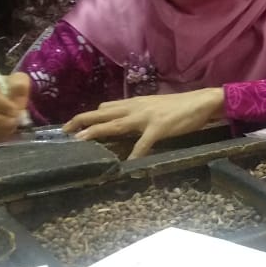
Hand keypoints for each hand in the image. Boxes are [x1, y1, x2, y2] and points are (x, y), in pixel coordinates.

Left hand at [65, 88, 225, 159]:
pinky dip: (135, 154)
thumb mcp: (153, 106)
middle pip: (103, 113)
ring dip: (97, 132)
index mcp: (135, 103)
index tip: (71, 124)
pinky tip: (128, 164)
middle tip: (63, 130)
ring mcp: (146, 117)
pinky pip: (143, 143)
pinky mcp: (159, 128)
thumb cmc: (179, 106)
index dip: (87, 115)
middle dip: (82, 121)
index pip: (105, 107)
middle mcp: (136, 108)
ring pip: (116, 124)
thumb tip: (122, 120)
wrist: (202, 101)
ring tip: (81, 141)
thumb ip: (136, 112)